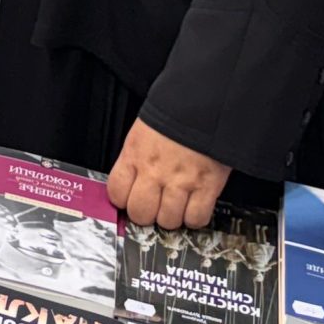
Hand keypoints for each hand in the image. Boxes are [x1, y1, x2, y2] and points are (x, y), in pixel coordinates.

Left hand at [107, 118, 229, 228]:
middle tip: (154, 205)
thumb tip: (130, 182)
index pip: (116, 193)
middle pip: (141, 213)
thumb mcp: (143, 132)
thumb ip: (136, 158)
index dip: (124, 200)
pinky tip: (193, 206)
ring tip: (175, 205)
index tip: (131, 199)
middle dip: (146, 214)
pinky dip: (195, 218)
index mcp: (135, 154)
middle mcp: (155, 170)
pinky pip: (196, 218)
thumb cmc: (175, 113)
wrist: (207, 102)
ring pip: (168, 221)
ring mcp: (181, 180)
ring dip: (171, 217)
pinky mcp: (207, 186)